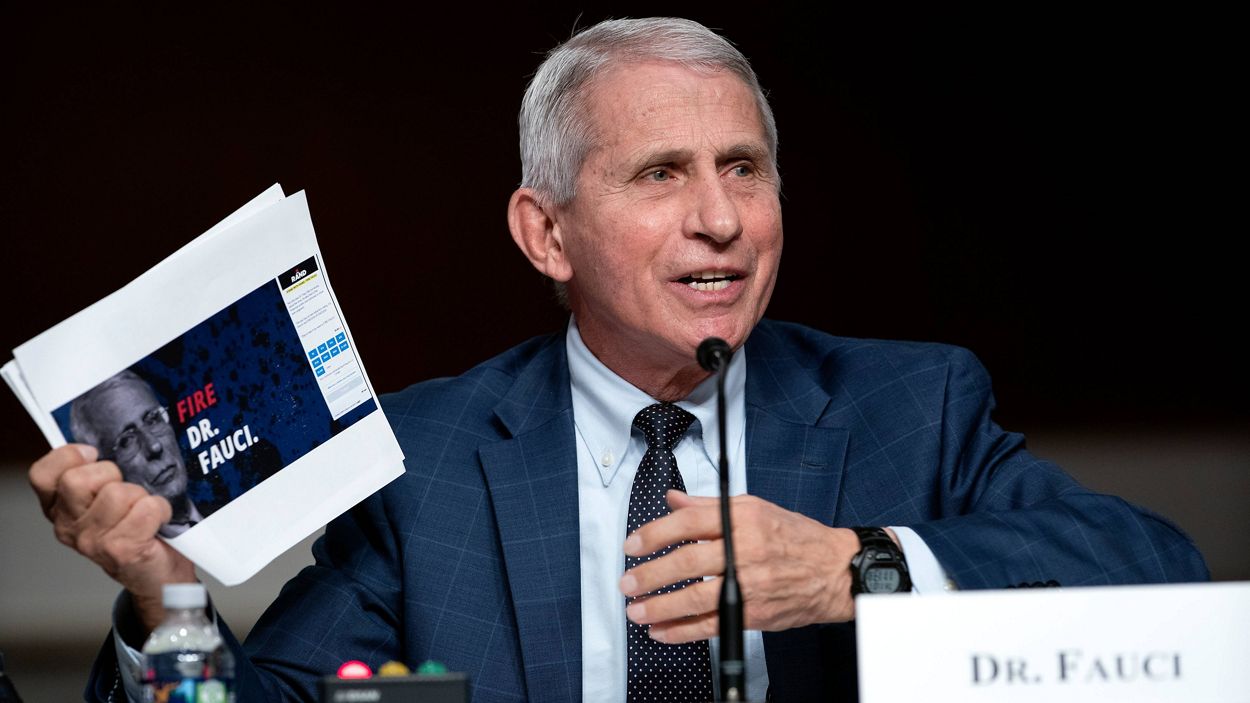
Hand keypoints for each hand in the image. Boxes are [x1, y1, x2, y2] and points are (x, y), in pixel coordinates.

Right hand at [28, 444, 196, 630]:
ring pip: (117, 493)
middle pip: (79, 479)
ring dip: (141, 495)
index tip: (92, 455)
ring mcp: (92, 542)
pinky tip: (159, 521)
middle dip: (112, 475)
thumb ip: (97, 472)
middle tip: (127, 490)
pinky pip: (146, 509)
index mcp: (60, 508)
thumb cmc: (137, 529)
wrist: (160, 574)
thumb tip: (108, 440)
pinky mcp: (121, 550)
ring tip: (144, 510)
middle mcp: (69, 527)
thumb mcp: (107, 497)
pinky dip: (161, 509)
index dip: (68, 457)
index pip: (43, 474)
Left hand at [619, 490, 859, 643]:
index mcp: (742, 518)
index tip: (633, 544)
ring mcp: (750, 584)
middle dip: (651, 574)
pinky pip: (712, 625)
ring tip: (637, 610)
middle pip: (687, 561)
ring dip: (660, 607)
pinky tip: (662, 631)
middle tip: (627, 582)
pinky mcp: (754, 613)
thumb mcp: (754, 508)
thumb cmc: (796, 537)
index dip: (655, 534)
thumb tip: (672, 500)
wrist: (834, 571)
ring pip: (696, 597)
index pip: (688, 522)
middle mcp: (745, 549)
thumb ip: (708, 506)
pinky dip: (682, 630)